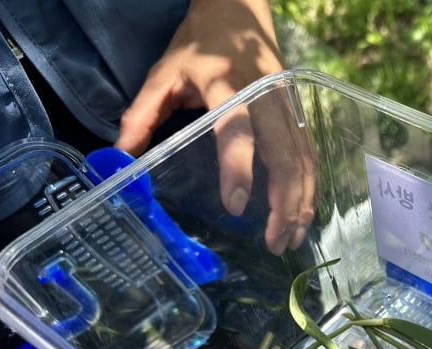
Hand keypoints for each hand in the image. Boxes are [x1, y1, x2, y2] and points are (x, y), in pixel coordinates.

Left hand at [115, 0, 315, 253]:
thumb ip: (142, 114)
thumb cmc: (199, 45)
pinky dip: (310, 189)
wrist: (240, 11)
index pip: (237, 128)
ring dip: (300, 203)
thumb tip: (121, 157)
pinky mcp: (299, 114)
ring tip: (289, 239)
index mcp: (226, 82)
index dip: (238, 166)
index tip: (234, 204)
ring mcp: (288, 106)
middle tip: (273, 242)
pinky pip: (310, 157)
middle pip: (284, 155)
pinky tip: (302, 216)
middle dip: (283, 203)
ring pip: (303, 160)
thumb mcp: (164, 72)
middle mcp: (265, 96)